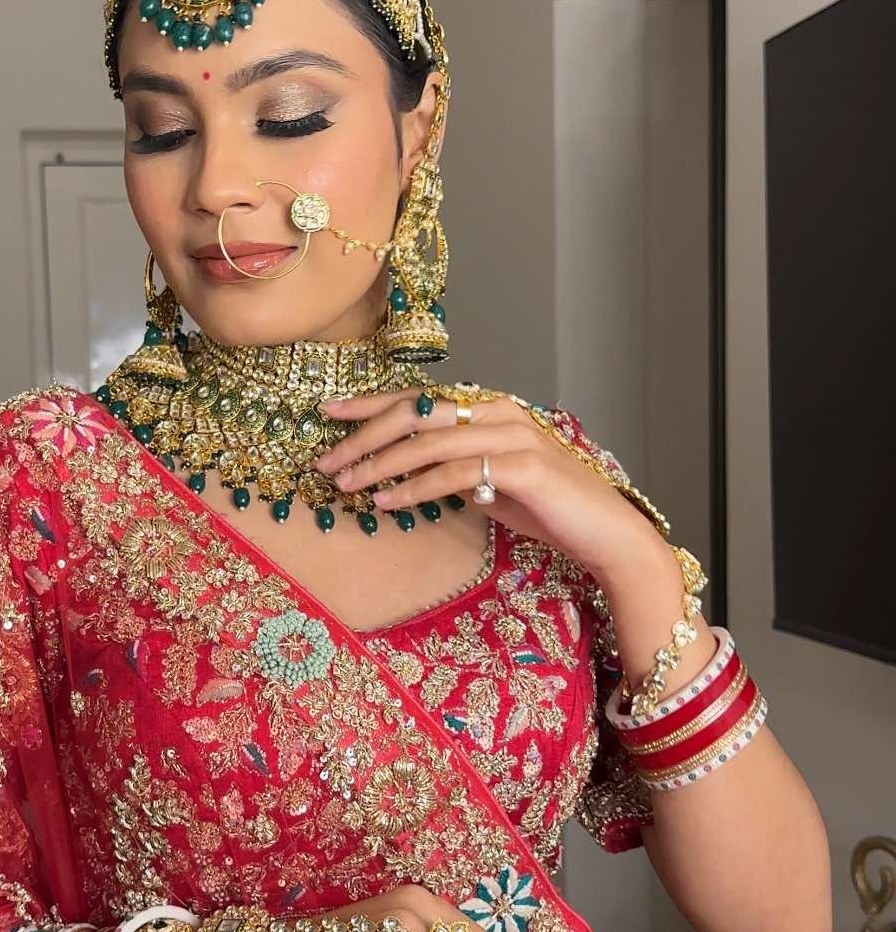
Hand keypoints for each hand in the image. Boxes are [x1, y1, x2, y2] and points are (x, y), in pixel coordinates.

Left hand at [317, 388, 649, 583]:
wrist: (605, 533)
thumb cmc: (550, 509)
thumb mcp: (491, 482)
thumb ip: (454, 467)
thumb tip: (405, 470)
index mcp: (490, 407)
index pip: (419, 398)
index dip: (370, 404)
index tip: (328, 413)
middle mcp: (499, 412)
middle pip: (415, 413)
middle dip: (363, 436)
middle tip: (326, 461)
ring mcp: (513, 436)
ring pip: (428, 442)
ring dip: (380, 465)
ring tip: (346, 484)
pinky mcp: (522, 467)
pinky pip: (453, 474)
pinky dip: (414, 489)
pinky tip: (387, 503)